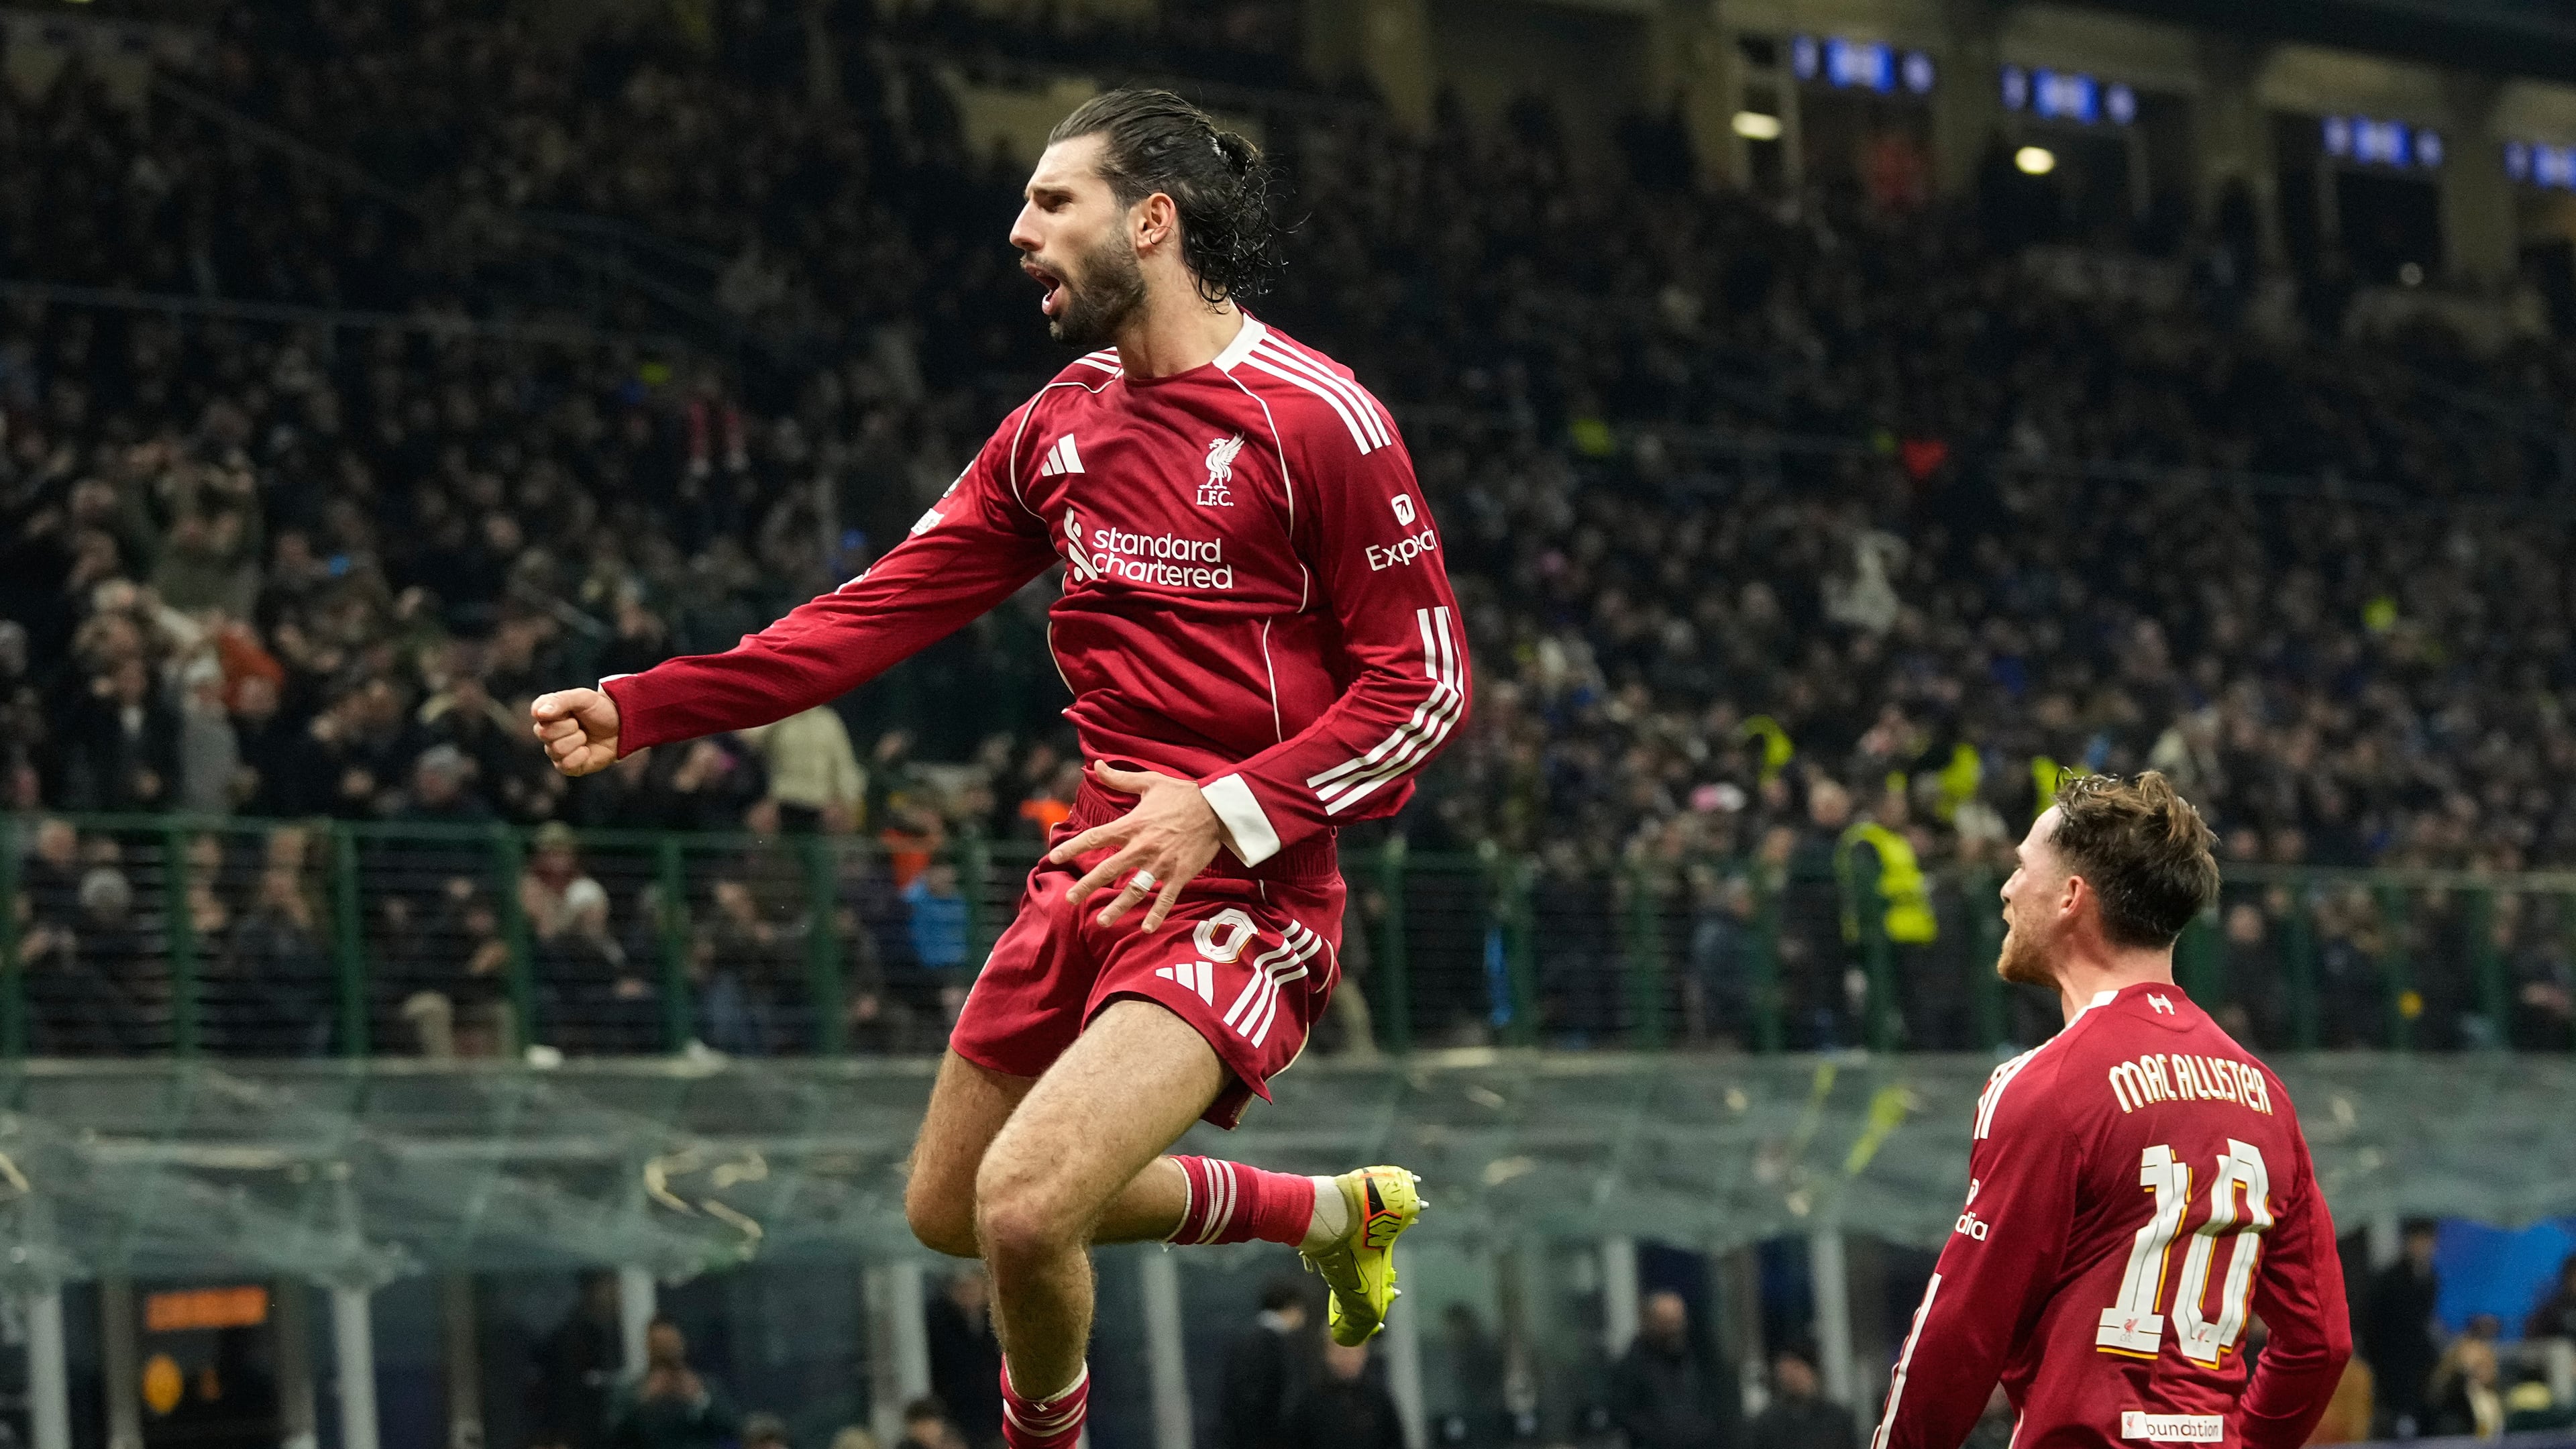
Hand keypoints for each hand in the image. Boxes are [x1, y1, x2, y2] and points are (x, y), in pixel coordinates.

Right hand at [531, 687, 620, 775]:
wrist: (622, 727)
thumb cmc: (600, 710)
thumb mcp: (583, 698)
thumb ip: (561, 701)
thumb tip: (539, 713)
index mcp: (547, 713)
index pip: (538, 713)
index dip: (557, 712)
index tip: (571, 710)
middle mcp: (547, 732)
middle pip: (545, 734)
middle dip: (570, 727)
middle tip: (580, 724)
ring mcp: (555, 750)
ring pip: (557, 749)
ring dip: (578, 740)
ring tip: (585, 736)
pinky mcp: (567, 766)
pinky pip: (565, 765)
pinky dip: (581, 756)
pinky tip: (587, 750)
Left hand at [1048, 761, 1222, 931]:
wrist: (1218, 808)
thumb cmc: (1182, 794)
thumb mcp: (1149, 781)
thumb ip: (1120, 778)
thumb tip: (1096, 765)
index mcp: (1132, 825)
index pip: (1096, 837)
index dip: (1073, 847)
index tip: (1054, 857)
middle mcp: (1143, 847)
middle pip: (1109, 869)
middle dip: (1088, 885)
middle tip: (1070, 899)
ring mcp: (1161, 863)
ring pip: (1135, 889)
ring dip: (1118, 906)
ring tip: (1102, 921)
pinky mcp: (1180, 874)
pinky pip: (1166, 898)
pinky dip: (1157, 914)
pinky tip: (1146, 929)